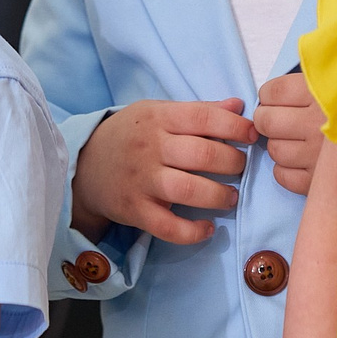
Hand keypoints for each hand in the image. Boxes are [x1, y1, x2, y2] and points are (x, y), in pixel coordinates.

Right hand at [70, 99, 254, 243]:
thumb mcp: (157, 112)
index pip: (204, 118)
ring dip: (220, 197)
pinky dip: (193, 232)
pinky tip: (208, 228)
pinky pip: (168, 227)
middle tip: (240, 168)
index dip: (235, 127)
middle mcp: (150, 147)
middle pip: (203, 155)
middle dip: (234, 163)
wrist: (84, 166)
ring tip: (231, 197)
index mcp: (157, 118)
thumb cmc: (130, 136)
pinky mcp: (135, 210)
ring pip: (189, 191)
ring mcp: (142, 181)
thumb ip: (198, 111)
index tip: (252, 135)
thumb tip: (238, 105)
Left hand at [254, 74, 323, 193]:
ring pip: (274, 150)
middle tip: (284, 120)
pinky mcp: (320, 181)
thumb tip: (274, 89)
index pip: (272, 93)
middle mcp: (319, 123)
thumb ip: (308, 81)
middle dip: (268, 121)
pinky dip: (286, 169)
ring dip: (279, 145)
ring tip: (298, 141)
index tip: (279, 100)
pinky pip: (283, 175)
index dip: (269, 96)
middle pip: (266, 122)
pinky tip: (302, 161)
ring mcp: (319, 155)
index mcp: (323, 93)